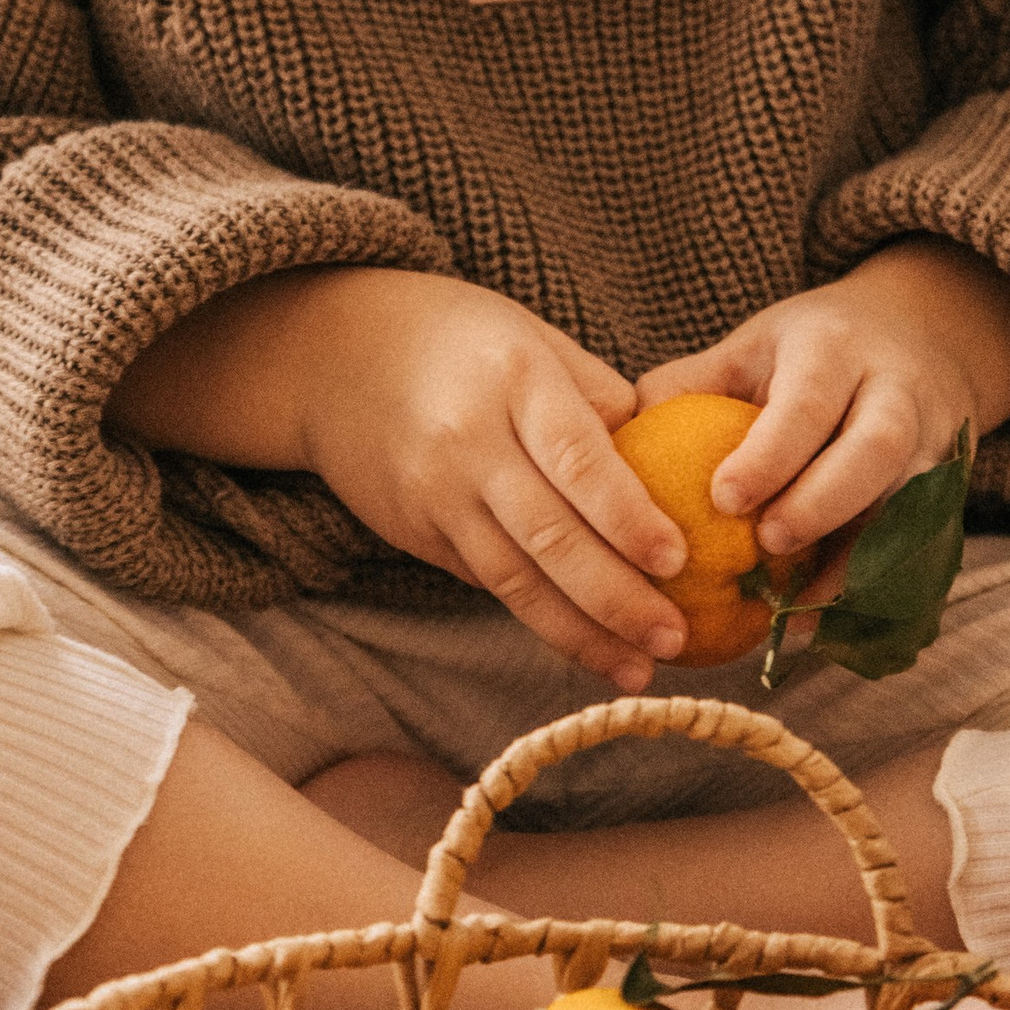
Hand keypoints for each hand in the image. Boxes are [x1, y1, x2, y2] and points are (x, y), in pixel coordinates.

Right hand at [110, 266, 687, 683]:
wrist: (333, 352)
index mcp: (514, 379)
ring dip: (579, 633)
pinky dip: (538, 616)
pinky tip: (584, 644)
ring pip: (514, 578)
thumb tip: (665, 464)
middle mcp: (470, 441)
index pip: (576, 457)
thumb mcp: (532, 337)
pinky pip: (486, 580)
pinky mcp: (416, 531)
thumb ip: (596, 395)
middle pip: (549, 535)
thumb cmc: (458, 338)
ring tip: (635, 672)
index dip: (626, 515)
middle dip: (616, 597)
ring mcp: (435, 494)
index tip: (676, 559)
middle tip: (674, 638)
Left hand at [635, 237, 1009, 582]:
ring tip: (799, 613)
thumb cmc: (807, 353)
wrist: (920, 341)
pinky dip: (879, 591)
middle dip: (825, 501)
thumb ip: (688, 386)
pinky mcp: (951, 489)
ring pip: (913, 505)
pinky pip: (925, 547)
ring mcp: (936, 443)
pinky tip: (826, 628)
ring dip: (860, 562)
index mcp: (836, 351)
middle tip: (768, 544)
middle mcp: (897, 393)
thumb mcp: (750, 345)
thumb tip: (611, 442)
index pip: (810, 400)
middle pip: (876, 449)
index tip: (724, 497)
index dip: (773, 451)